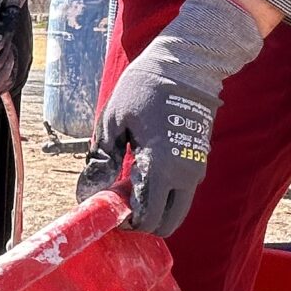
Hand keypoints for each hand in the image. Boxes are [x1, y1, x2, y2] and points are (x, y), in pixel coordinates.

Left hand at [96, 0, 263, 235]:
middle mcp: (183, 175)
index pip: (146, 217)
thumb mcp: (113, 120)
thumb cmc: (145, 89)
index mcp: (159, 165)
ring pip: (177, 212)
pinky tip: (143, 175)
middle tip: (121, 204)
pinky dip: (164, 196)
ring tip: (130, 187)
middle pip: (166, 224)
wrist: (187, 66)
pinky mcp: (199, 162)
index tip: (109, 206)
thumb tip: (90, 192)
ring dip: (154, 210)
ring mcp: (195, 170)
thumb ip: (102, 159)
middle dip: (142, 222)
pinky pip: (182, 194)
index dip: (126, 222)